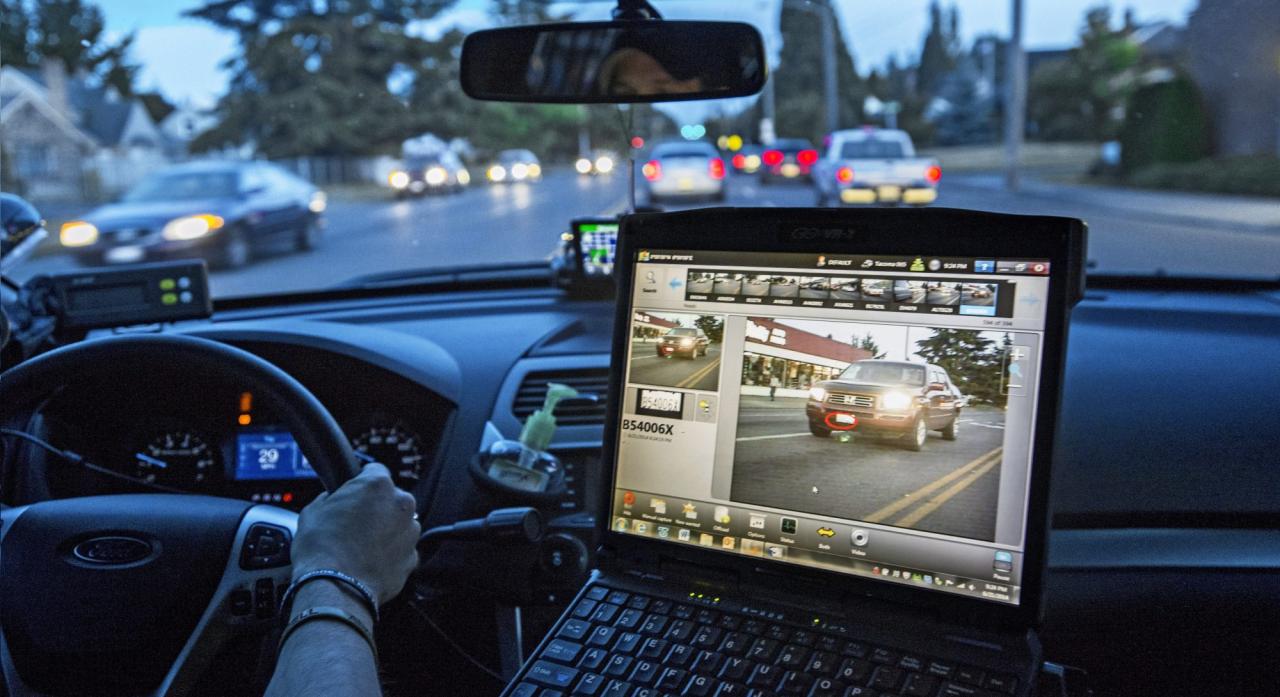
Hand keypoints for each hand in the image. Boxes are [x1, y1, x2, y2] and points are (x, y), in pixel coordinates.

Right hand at [291, 462, 419, 604]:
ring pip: (398, 524)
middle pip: (390, 499)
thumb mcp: (313, 511)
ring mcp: (410, 532)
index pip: (375, 471)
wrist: (334, 589)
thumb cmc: (322, 550)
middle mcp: (401, 504)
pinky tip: (369, 561)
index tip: (354, 492)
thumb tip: (330, 499)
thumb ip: (329, 498)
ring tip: (360, 546)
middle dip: (375, 508)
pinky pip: (401, 549)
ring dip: (385, 531)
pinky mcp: (413, 557)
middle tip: (353, 523)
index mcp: (378, 485)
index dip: (361, 482)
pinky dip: (389, 554)